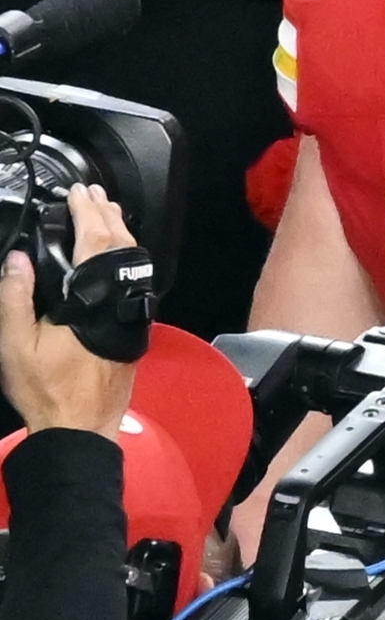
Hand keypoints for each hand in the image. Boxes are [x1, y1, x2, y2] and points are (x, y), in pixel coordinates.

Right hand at [0, 185, 136, 437]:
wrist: (81, 428)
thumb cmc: (48, 390)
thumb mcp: (17, 344)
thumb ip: (16, 297)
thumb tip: (16, 259)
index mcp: (91, 301)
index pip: (95, 243)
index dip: (87, 213)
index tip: (79, 192)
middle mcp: (117, 304)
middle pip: (120, 247)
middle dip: (107, 215)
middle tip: (94, 193)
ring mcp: (129, 316)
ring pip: (131, 264)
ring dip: (118, 234)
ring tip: (105, 212)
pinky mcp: (132, 329)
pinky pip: (131, 281)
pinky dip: (122, 258)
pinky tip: (112, 256)